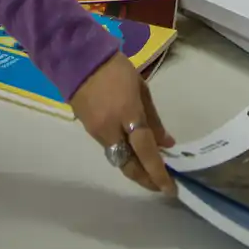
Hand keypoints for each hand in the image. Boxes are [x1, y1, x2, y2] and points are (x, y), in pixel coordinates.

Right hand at [70, 52, 176, 194]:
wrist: (78, 61)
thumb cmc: (116, 69)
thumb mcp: (141, 88)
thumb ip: (154, 119)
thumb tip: (167, 143)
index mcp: (128, 114)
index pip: (145, 149)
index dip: (158, 171)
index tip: (170, 187)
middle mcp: (111, 129)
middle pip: (129, 164)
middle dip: (146, 179)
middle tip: (161, 187)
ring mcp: (98, 133)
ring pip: (119, 160)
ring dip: (136, 170)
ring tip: (152, 173)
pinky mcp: (89, 132)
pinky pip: (110, 151)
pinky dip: (125, 157)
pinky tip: (135, 157)